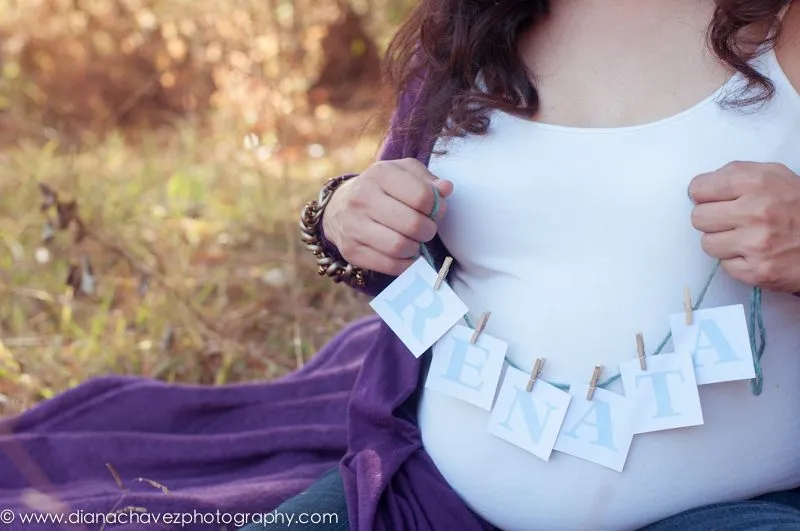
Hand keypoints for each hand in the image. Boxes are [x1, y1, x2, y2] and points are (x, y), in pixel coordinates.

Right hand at [322, 158, 452, 276]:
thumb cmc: (382, 188)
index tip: (433, 210)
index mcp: (380, 174)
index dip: (436, 207)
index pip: (423, 197)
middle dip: (428, 230)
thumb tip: (446, 189)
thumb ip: (428, 180)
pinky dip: (404, 264)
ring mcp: (353, 226)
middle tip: (425, 229)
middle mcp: (362, 198)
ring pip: (400, 247)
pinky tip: (405, 254)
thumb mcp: (404, 173)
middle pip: (413, 224)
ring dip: (416, 248)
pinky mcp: (351, 251)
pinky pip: (389, 266)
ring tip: (414, 240)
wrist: (339, 207)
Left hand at [689, 161, 799, 292]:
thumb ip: (737, 174)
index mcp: (756, 182)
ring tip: (744, 237)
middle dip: (711, 219)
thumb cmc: (799, 206)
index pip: (699, 188)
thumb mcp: (775, 176)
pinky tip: (754, 253)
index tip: (712, 199)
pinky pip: (724, 265)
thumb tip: (699, 186)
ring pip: (707, 243)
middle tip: (730, 220)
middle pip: (698, 217)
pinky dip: (736, 261)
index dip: (704, 195)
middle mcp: (756, 211)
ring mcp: (756, 243)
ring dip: (722, 241)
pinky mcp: (757, 270)